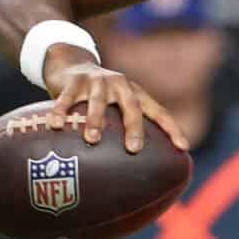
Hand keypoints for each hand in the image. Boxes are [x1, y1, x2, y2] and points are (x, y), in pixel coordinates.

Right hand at [45, 49, 187, 152]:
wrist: (71, 63)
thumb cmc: (98, 98)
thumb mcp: (115, 107)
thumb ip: (122, 133)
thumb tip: (131, 175)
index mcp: (135, 94)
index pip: (158, 111)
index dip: (172, 128)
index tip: (183, 148)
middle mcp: (120, 85)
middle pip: (132, 106)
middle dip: (134, 127)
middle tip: (133, 148)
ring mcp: (97, 81)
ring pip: (98, 101)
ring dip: (95, 120)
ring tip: (92, 139)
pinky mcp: (74, 81)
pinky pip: (66, 98)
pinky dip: (61, 111)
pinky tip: (54, 125)